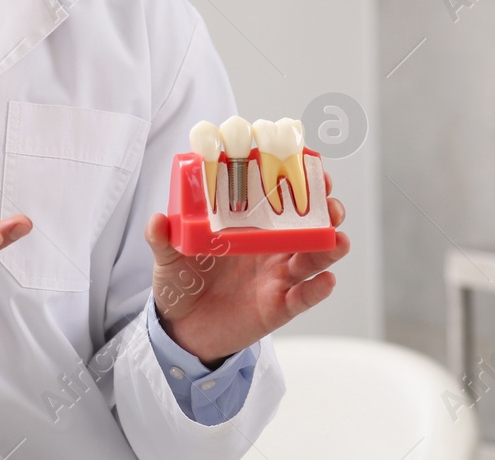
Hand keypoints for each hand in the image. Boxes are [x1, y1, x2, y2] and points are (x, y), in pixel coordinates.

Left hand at [144, 172, 348, 364]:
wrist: (181, 328)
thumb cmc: (182, 283)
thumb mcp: (169, 257)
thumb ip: (163, 239)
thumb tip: (157, 220)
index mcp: (248, 228)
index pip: (278, 200)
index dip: (297, 183)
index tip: (310, 166)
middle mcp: (269, 249)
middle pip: (306, 226)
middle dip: (324, 212)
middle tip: (330, 202)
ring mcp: (276, 277)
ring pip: (311, 259)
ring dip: (328, 248)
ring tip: (338, 239)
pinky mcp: (277, 307)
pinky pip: (301, 298)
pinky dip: (315, 290)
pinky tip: (326, 280)